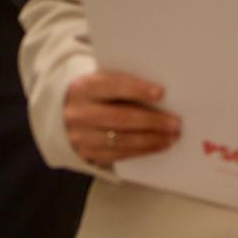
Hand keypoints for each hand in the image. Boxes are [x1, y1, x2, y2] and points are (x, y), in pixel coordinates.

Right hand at [64, 70, 180, 166]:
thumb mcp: (99, 82)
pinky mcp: (87, 153)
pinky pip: (119, 154)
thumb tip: (159, 94)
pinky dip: (142, 150)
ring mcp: (81, 136)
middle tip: (175, 122)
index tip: (160, 93)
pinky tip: (158, 145)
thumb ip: (121, 85)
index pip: (112, 85)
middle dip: (151, 121)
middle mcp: (79, 112)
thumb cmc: (93, 95)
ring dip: (151, 139)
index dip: (137, 89)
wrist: (63, 114)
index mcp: (83, 87)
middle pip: (120, 118)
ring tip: (172, 136)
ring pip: (121, 139)